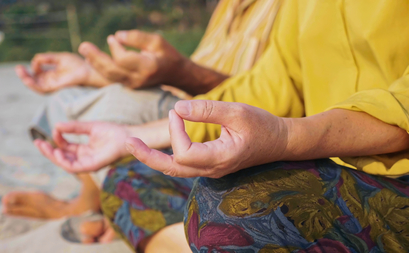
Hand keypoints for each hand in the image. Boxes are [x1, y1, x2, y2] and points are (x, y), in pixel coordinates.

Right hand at [15, 52, 110, 92]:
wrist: (87, 70)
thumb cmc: (77, 64)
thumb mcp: (59, 58)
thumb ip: (47, 58)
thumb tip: (36, 60)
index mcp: (52, 74)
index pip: (38, 73)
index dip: (33, 67)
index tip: (36, 60)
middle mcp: (51, 81)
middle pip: (34, 81)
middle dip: (25, 75)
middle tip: (18, 68)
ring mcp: (53, 85)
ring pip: (35, 86)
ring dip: (26, 80)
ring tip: (20, 72)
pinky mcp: (55, 89)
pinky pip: (41, 89)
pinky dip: (33, 85)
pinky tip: (28, 80)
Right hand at [34, 122, 130, 172]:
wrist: (126, 136)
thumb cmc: (112, 131)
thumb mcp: (89, 127)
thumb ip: (74, 127)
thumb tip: (56, 125)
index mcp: (84, 149)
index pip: (65, 148)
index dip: (57, 140)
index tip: (54, 130)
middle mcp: (85, 158)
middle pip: (62, 157)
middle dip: (48, 151)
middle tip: (37, 143)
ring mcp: (88, 163)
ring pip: (66, 164)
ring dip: (54, 157)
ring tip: (47, 148)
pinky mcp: (92, 166)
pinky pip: (74, 168)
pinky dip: (64, 161)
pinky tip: (57, 152)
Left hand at [78, 30, 185, 88]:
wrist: (175, 73)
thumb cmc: (166, 54)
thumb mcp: (157, 41)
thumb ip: (137, 37)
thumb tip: (117, 35)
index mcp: (148, 67)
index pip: (123, 60)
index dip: (115, 48)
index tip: (111, 37)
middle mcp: (139, 79)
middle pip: (112, 71)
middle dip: (96, 58)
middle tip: (83, 46)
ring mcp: (134, 84)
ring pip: (109, 76)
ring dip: (95, 63)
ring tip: (84, 50)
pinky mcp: (129, 86)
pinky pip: (111, 78)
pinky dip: (100, 69)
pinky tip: (91, 59)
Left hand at [125, 100, 289, 177]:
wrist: (280, 142)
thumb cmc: (263, 125)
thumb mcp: (237, 112)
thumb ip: (207, 109)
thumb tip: (177, 107)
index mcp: (219, 158)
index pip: (184, 152)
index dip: (175, 130)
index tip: (178, 110)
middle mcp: (212, 170)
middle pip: (172, 169)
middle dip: (147, 156)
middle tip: (128, 142)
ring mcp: (211, 170)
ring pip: (175, 169)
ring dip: (154, 157)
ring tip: (134, 145)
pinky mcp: (211, 165)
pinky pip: (183, 165)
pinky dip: (168, 155)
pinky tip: (157, 146)